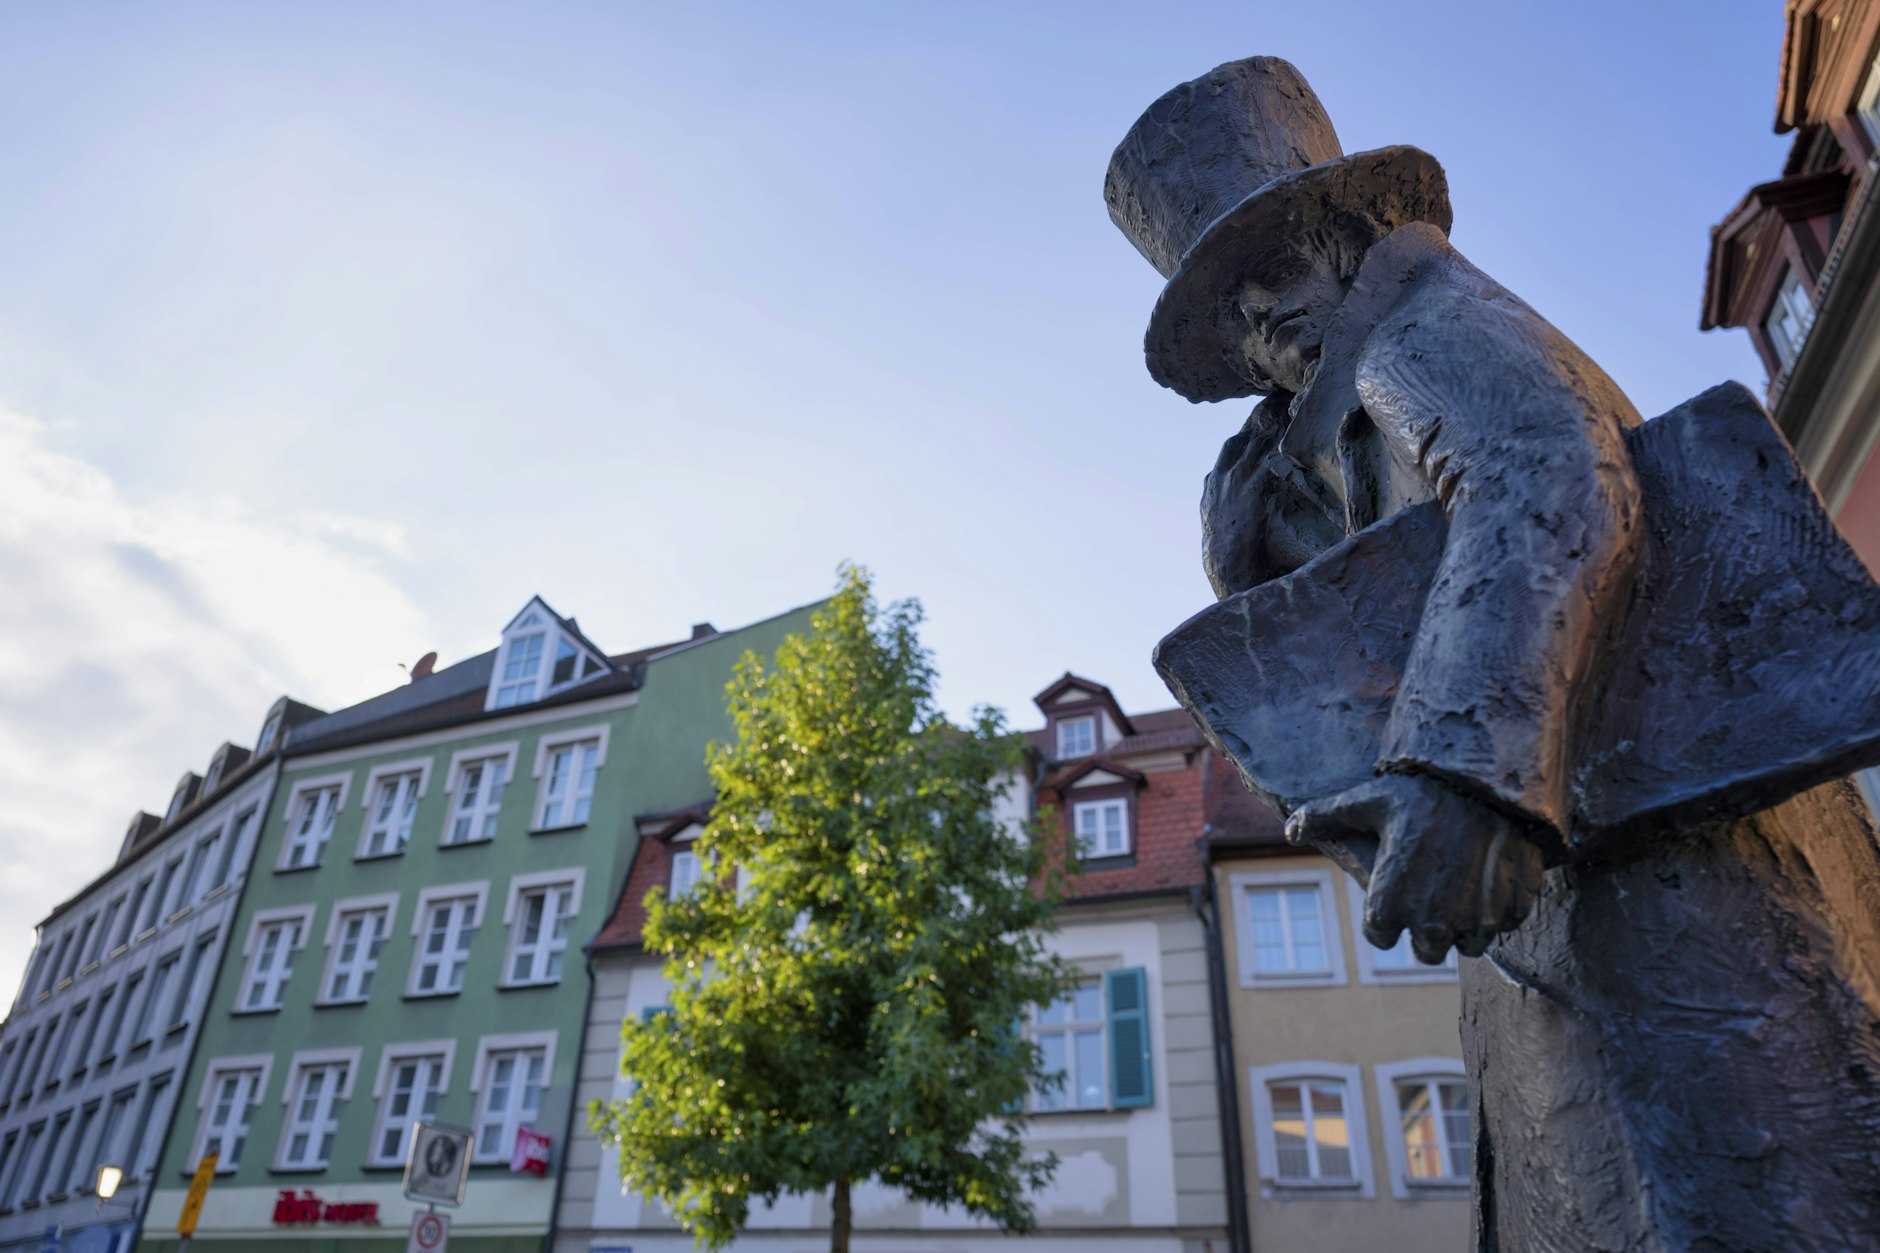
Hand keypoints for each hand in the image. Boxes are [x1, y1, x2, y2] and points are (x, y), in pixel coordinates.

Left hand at [1284, 774, 1542, 962]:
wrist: (1488, 782)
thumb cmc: (1420, 792)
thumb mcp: (1366, 800)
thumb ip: (1323, 818)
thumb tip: (1291, 831)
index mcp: (1392, 903)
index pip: (1381, 937)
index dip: (1384, 919)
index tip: (1391, 897)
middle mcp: (1434, 921)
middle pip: (1427, 952)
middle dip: (1426, 931)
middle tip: (1429, 898)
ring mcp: (1477, 919)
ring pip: (1469, 945)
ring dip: (1464, 925)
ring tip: (1461, 889)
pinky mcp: (1512, 910)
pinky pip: (1503, 926)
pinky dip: (1497, 910)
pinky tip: (1489, 879)